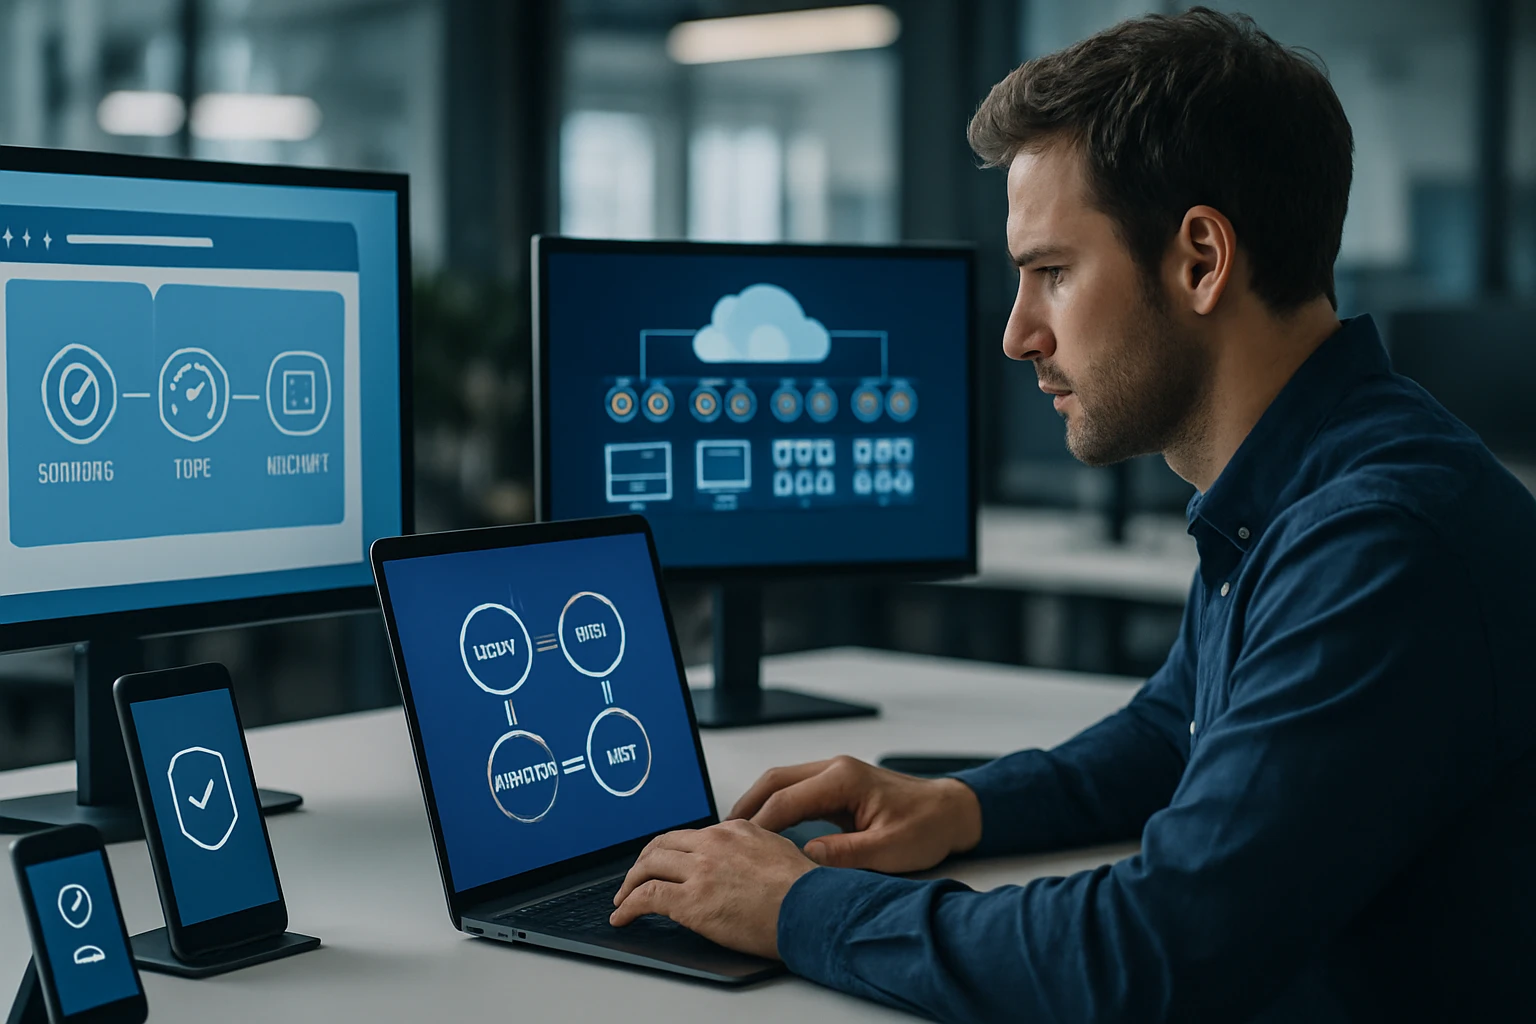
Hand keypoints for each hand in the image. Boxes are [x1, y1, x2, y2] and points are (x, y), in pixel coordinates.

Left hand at [610, 820, 814, 958]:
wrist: (812, 910)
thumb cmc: (805, 890)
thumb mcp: (779, 851)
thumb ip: (752, 849)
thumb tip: (742, 859)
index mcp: (734, 830)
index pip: (690, 835)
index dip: (671, 851)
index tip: (665, 862)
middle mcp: (713, 844)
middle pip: (662, 845)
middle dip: (643, 862)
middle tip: (635, 877)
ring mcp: (700, 871)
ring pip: (648, 867)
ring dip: (630, 884)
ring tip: (623, 899)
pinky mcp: (691, 901)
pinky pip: (646, 897)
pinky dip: (628, 907)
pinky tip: (623, 917)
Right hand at [731, 755, 982, 873]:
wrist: (950, 812)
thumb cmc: (926, 826)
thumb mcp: (888, 850)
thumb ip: (845, 854)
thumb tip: (805, 856)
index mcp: (843, 779)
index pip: (786, 799)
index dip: (759, 825)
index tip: (741, 847)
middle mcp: (834, 768)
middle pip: (774, 780)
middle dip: (746, 806)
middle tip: (723, 835)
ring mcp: (834, 773)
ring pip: (781, 781)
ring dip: (757, 804)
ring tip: (737, 834)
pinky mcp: (836, 784)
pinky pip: (795, 789)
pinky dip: (775, 805)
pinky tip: (765, 828)